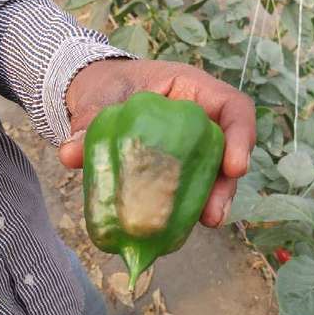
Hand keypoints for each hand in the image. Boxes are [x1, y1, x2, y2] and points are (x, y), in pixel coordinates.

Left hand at [60, 59, 255, 226]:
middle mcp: (201, 121)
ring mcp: (192, 147)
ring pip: (212, 175)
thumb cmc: (110, 85)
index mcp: (193, 91)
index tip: (235, 168)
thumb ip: (90, 119)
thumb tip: (70, 154)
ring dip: (208, 203)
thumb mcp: (102, 96)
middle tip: (213, 215)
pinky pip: (188, 188)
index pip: (234, 108)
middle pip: (227, 152)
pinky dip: (184, 208)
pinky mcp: (178, 169)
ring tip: (200, 226)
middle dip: (225, 186)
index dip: (242, 137)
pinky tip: (174, 229)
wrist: (101, 97)